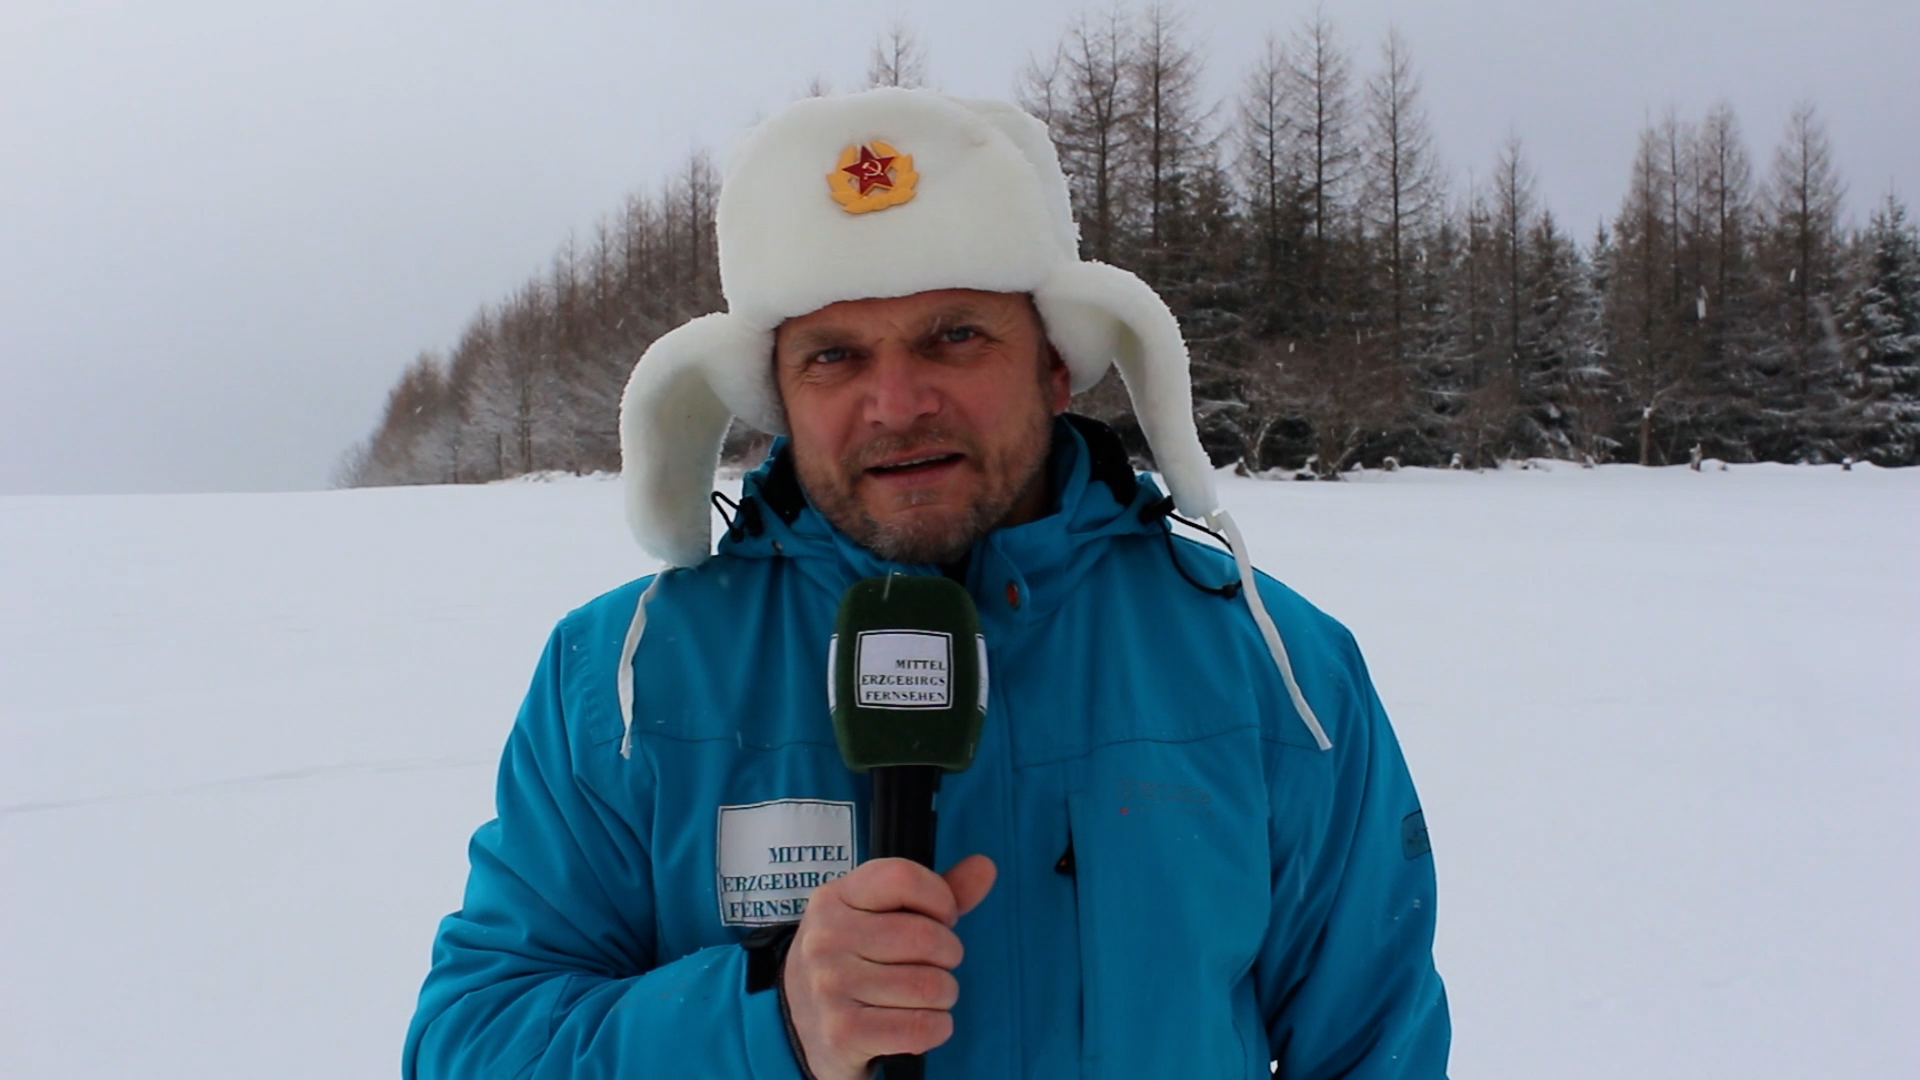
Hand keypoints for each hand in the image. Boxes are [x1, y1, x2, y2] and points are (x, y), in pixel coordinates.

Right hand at [782, 854, 996, 1079]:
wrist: (799, 1023)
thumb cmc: (853, 960)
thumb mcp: (878, 916)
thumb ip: (934, 892)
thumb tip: (986, 866)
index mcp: (834, 898)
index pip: (903, 877)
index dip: (940, 898)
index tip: (942, 918)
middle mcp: (827, 938)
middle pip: (927, 937)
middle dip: (948, 954)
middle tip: (936, 963)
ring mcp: (831, 986)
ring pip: (930, 986)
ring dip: (944, 995)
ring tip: (927, 994)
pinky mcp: (843, 1032)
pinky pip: (921, 1027)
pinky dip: (938, 1027)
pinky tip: (924, 1022)